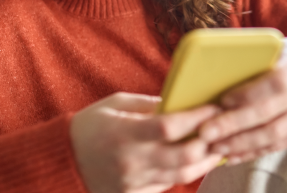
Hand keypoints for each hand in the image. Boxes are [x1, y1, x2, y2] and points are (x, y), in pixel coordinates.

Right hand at [70, 92, 223, 192]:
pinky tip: (194, 161)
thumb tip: (179, 103)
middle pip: (183, 156)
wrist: (63, 161)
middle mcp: (131, 160)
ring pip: (181, 175)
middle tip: (222, 129)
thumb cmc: (89, 126)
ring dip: (204, 161)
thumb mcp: (114, 104)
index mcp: (124, 133)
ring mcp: (133, 182)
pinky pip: (167, 185)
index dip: (197, 117)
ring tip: (217, 147)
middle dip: (209, 142)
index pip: (170, 126)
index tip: (214, 106)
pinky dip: (184, 172)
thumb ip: (148, 104)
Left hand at [198, 38, 286, 164]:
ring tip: (214, 147)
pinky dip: (254, 151)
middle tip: (205, 132)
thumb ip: (253, 58)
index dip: (248, 93)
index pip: (275, 82)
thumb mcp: (277, 47)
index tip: (222, 100)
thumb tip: (212, 69)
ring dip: (241, 143)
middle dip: (234, 125)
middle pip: (269, 114)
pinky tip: (233, 155)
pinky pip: (279, 145)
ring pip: (273, 135)